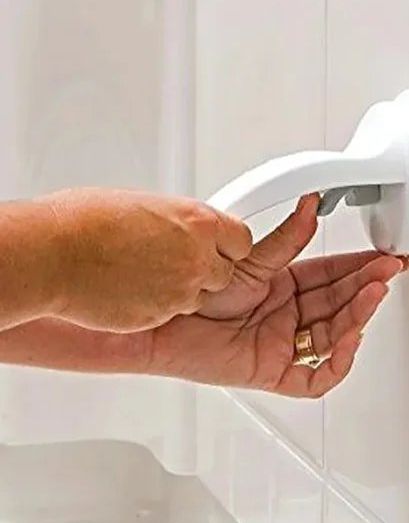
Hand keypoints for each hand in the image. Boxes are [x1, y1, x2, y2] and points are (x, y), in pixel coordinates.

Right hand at [40, 188, 251, 332]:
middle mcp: (196, 257)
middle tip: (177, 262)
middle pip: (226, 273)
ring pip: (201, 296)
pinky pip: (173, 313)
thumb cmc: (84, 222)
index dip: (228, 245)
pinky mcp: (162, 317)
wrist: (52, 255)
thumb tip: (182, 227)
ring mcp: (181, 291)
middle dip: (207, 269)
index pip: (241, 240)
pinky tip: (136, 291)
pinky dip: (161, 305)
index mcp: (198, 222)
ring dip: (183, 289)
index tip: (218, 246)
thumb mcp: (146, 206)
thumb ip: (177, 221)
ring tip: (148, 275)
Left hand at [150, 195, 404, 396]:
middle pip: (338, 303)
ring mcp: (281, 345)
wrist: (161, 323)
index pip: (331, 276)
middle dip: (365, 286)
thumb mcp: (250, 262)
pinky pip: (314, 377)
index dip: (358, 266)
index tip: (381, 256)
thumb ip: (286, 239)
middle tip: (388, 270)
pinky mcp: (272, 372)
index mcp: (283, 288)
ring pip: (332, 336)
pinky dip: (336, 363)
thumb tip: (310, 207)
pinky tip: (349, 339)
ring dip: (357, 316)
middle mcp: (286, 316)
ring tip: (374, 293)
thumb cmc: (194, 293)